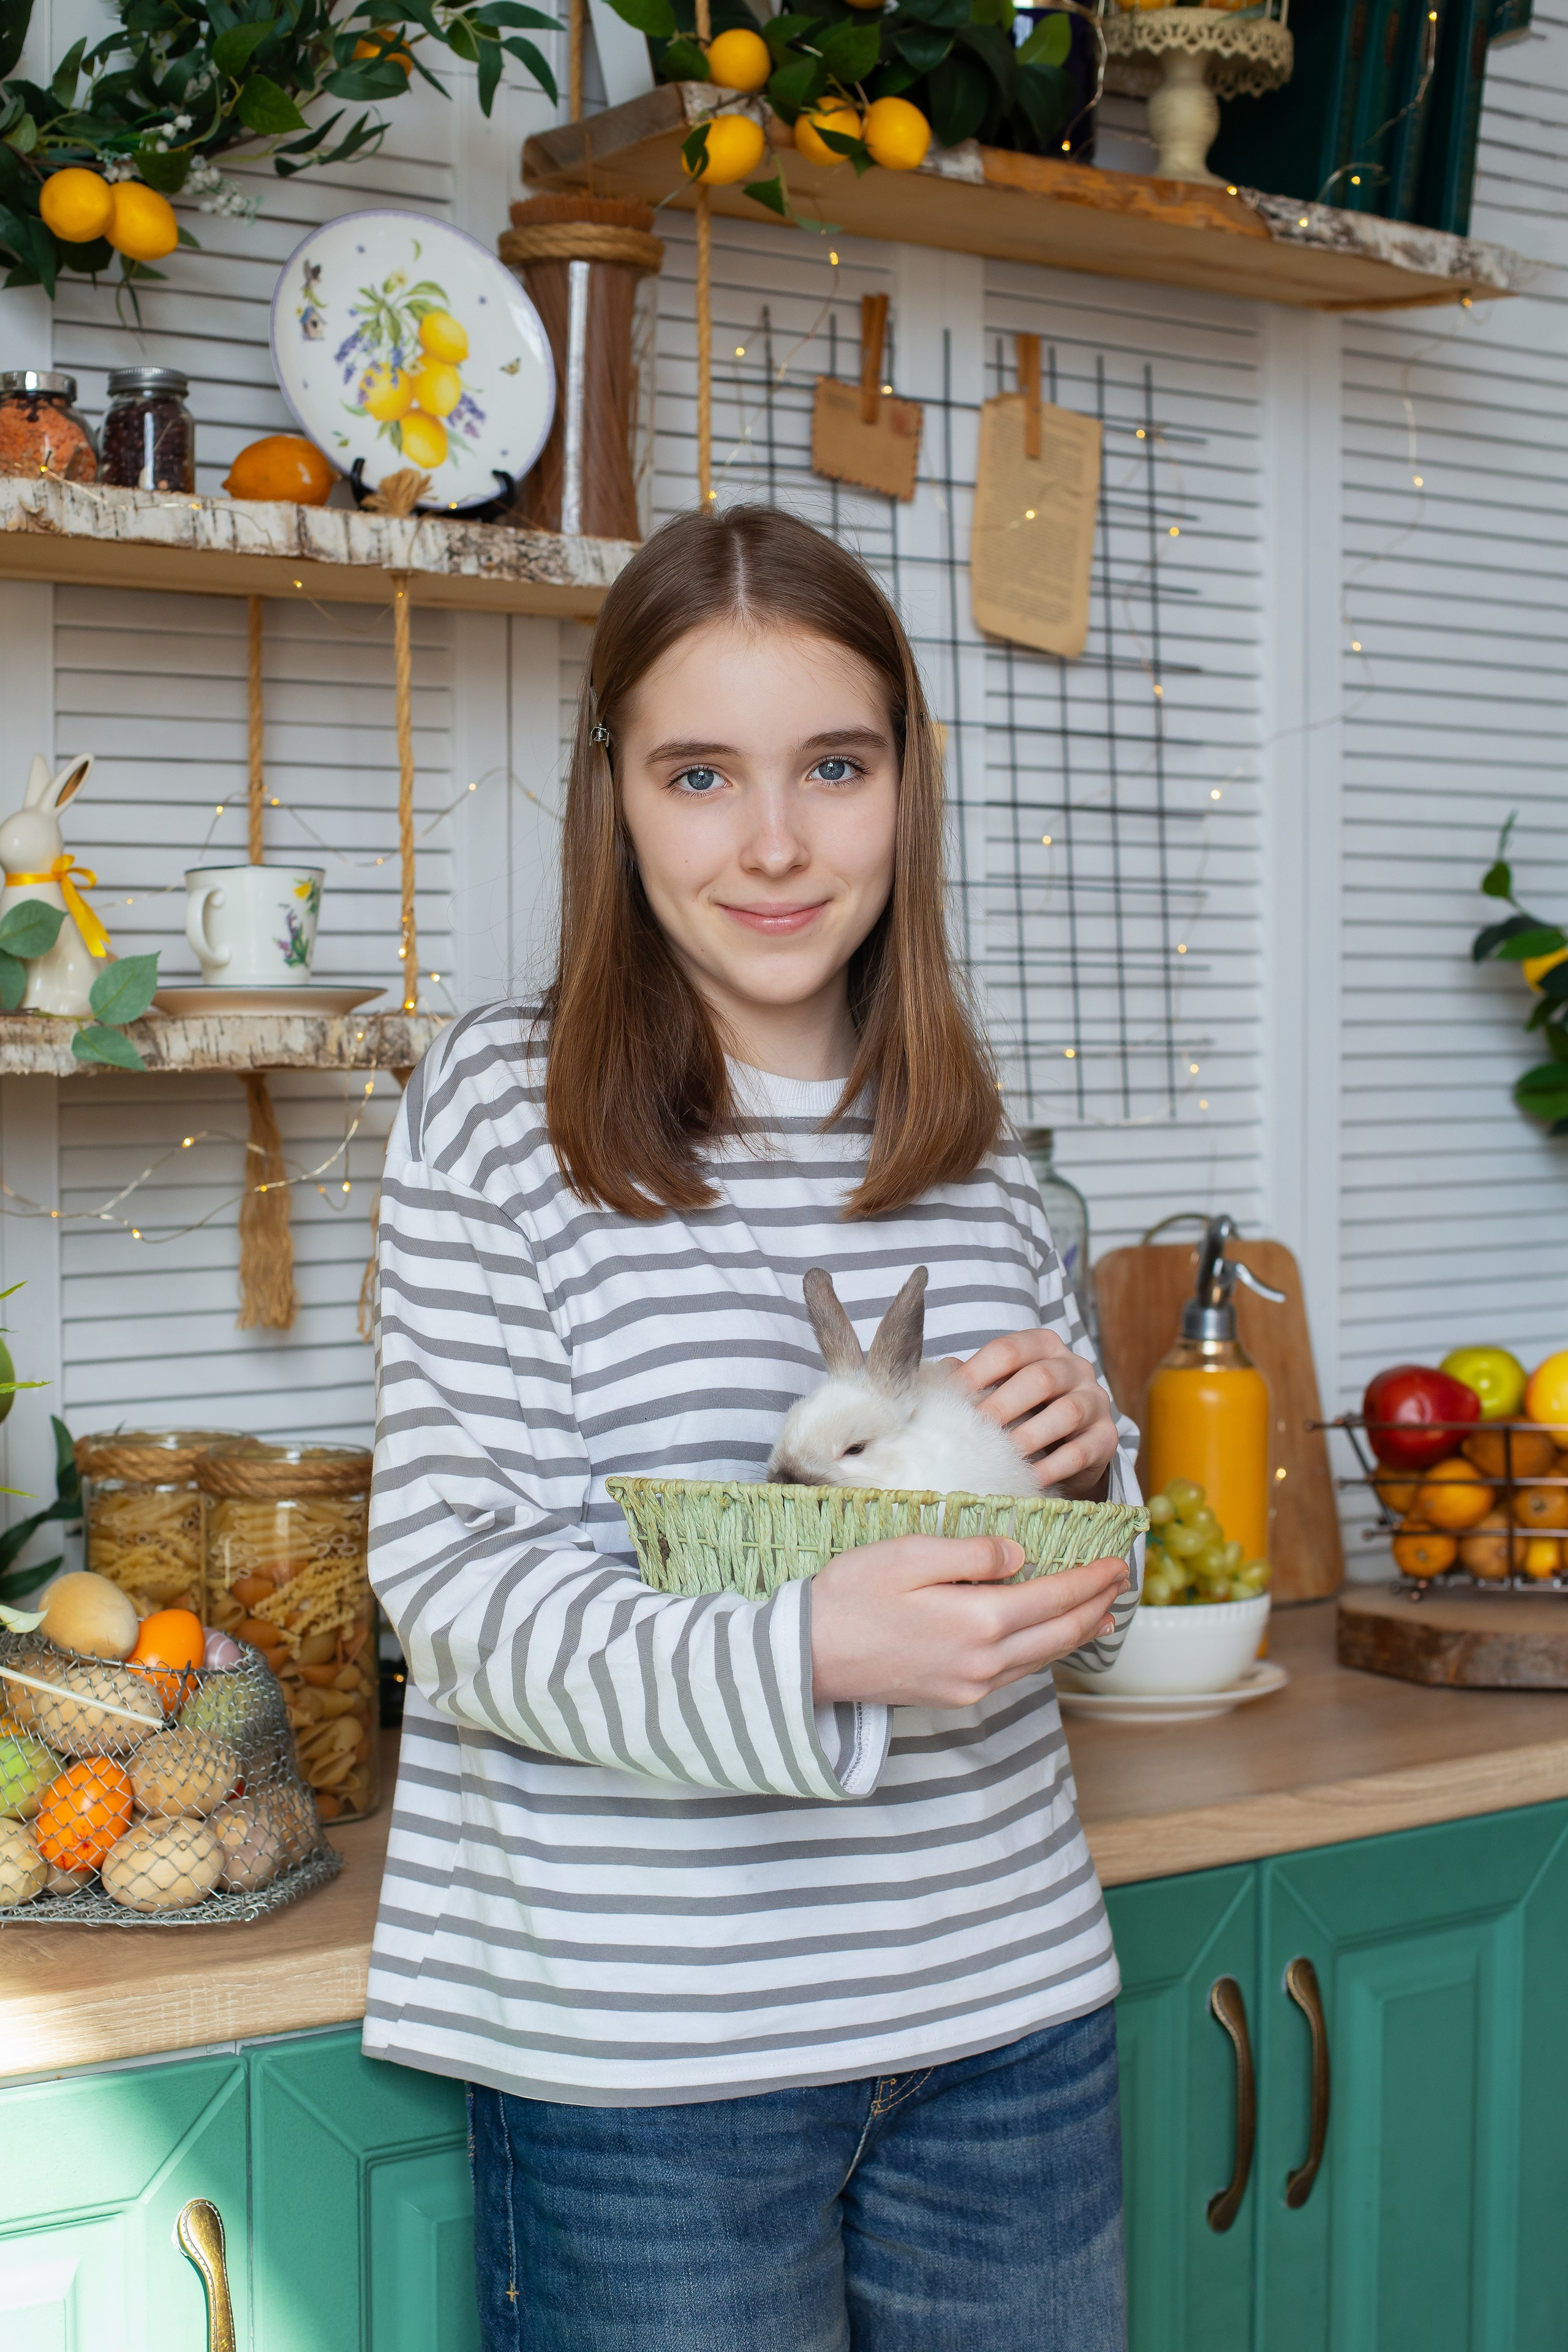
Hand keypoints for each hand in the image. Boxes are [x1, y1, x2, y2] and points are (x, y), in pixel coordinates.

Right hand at [810, 1535, 1131, 1708]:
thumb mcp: (910, 1554)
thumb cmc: (851, 1596)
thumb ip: (972, 1553)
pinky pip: (1017, 1671)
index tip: (1117, 1561)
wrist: (808, 1655)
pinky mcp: (955, 1694)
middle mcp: (986, 1661)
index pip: (1056, 1597)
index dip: (1091, 1579)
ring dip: (1077, 1632)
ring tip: (1102, 1612)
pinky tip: (1049, 1640)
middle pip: (1060, 1633)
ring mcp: (972, 1684)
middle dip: (1095, 1604)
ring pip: (1043, 1657)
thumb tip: (1019, 1555)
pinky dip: (1045, 1651)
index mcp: (979, 1620)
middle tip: (1122, 1580)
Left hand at [943, 1327, 1120, 1499]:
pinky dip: (1052, 1467)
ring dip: (1030, 1436)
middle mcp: (1075, 1367)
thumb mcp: (1000, 1388)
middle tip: (975, 1429)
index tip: (953, 1396)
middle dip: (1004, 1404)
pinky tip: (1028, 1478)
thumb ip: (973, 1379)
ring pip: (1067, 1412)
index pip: (1010, 1349)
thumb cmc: (1025, 1409)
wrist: (1071, 1443)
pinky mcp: (1106, 1438)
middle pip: (1041, 1378)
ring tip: (1002, 1455)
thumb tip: (942, 1374)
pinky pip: (1081, 1451)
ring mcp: (1096, 1401)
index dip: (978, 1371)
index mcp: (1044, 1346)